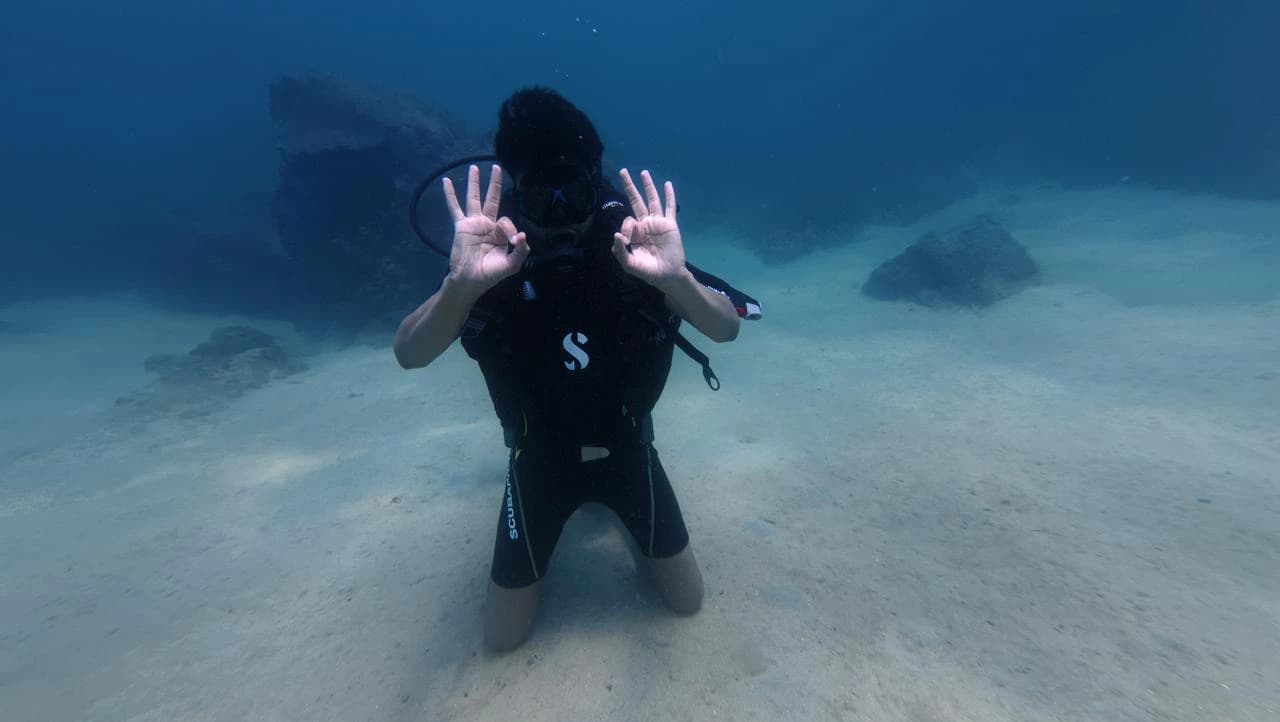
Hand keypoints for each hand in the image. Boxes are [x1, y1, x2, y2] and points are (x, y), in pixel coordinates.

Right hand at [443, 164, 528, 294]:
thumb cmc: (490, 274)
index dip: (511, 229)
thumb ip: (520, 251)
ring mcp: (473, 223)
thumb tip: (522, 235)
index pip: (507, 220)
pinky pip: (455, 207)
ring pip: (474, 198)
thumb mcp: (511, 265)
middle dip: (494, 183)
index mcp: (500, 233)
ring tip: (473, 167)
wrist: (470, 280)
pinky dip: (450, 194)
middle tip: (497, 167)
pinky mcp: (461, 225)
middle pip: (492, 199)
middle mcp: (487, 225)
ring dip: (474, 183)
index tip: (512, 241)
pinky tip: (446, 181)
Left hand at [612, 169, 687, 289]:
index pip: (627, 220)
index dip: (626, 227)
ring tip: (643, 172)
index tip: (628, 240)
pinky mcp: (670, 224)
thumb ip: (620, 251)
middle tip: (622, 171)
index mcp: (635, 233)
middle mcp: (645, 225)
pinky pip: (669, 207)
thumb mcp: (629, 264)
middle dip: (629, 187)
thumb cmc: (648, 271)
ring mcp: (658, 223)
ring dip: (648, 186)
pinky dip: (669, 196)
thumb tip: (616, 234)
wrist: (668, 275)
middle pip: (636, 201)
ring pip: (652, 200)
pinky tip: (667, 184)